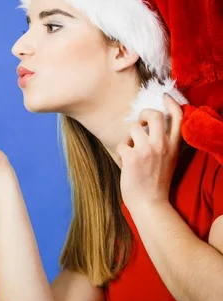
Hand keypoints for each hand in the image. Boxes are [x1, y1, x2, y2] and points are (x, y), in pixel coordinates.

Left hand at [116, 94, 183, 208]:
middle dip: (143, 114)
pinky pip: (121, 144)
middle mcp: (163, 145)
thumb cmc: (155, 182)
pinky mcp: (132, 157)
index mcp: (174, 146)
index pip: (178, 117)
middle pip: (154, 115)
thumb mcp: (168, 160)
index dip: (171, 103)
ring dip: (128, 138)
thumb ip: (163, 144)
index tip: (164, 97)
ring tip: (130, 151)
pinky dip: (121, 152)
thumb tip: (148, 126)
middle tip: (139, 123)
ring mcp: (147, 150)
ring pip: (132, 128)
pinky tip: (126, 164)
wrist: (150, 203)